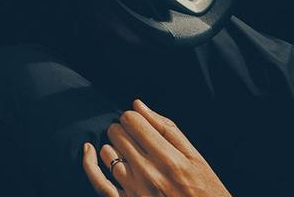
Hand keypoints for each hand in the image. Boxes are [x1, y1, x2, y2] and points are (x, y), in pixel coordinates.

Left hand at [81, 100, 231, 196]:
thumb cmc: (204, 188)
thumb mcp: (195, 157)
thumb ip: (167, 129)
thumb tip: (138, 105)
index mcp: (169, 159)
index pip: (132, 121)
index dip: (133, 118)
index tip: (139, 124)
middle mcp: (149, 174)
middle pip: (118, 134)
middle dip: (123, 129)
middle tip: (135, 137)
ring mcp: (135, 190)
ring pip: (108, 153)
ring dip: (114, 146)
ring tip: (128, 151)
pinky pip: (99, 182)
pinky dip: (90, 164)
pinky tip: (89, 150)